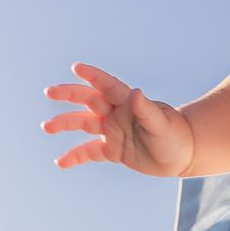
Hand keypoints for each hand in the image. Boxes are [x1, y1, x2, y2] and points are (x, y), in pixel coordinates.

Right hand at [42, 63, 194, 175]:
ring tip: (47, 126)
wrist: (182, 154)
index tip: (76, 67)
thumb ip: (146, 109)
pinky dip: (75, 157)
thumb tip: (136, 93)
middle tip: (50, 92)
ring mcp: (112, 131)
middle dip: (69, 95)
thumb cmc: (175, 135)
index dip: (93, 76)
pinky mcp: (112, 150)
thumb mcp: (161, 124)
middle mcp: (116, 114)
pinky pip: (89, 152)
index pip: (107, 86)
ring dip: (65, 123)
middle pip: (88, 101)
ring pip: (83, 124)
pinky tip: (60, 162)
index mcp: (128, 103)